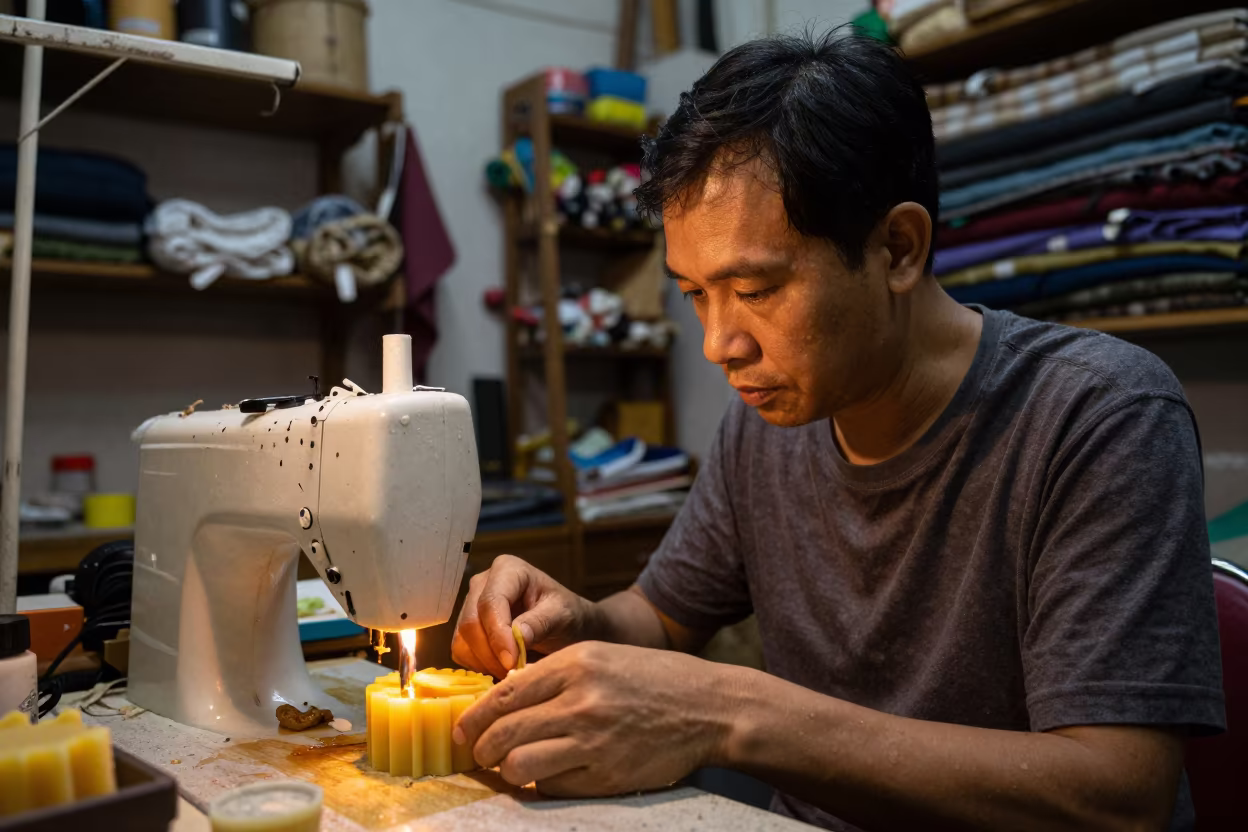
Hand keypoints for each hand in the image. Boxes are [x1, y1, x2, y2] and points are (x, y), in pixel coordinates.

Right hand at [452, 555, 598, 678]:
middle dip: (490, 653)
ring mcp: (471, 605)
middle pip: (470, 622)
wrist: (565, 625)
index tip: (512, 661)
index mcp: (507, 570)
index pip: (490, 602)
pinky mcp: (467, 628)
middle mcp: (482, 584)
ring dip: (484, 662)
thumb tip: (516, 638)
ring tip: (512, 671)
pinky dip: (479, 665)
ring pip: (462, 640)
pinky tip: (502, 667)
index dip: (497, 634)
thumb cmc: (567, 614)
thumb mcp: (562, 615)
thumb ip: (540, 622)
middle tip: (514, 672)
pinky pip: (461, 651)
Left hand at [453, 640, 734, 795]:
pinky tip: (551, 774)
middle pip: (503, 733)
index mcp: (576, 664)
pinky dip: (543, 783)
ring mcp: (593, 740)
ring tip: (512, 768)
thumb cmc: (654, 679)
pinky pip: (552, 786)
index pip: (504, 694)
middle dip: (481, 749)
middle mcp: (581, 700)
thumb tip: (505, 700)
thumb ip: (555, 675)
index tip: (465, 729)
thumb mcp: (601, 658)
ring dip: (508, 771)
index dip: (475, 717)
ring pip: (519, 765)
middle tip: (480, 754)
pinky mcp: (606, 774)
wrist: (709, 708)